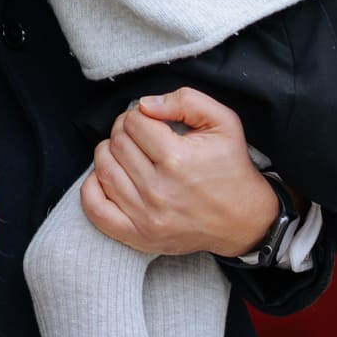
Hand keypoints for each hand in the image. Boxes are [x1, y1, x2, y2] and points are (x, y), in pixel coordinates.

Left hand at [80, 87, 279, 257]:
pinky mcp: (139, 236)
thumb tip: (145, 105)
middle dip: (124, 131)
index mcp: (178, 159)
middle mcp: (159, 190)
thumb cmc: (231, 168)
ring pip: (103, 170)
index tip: (150, 121)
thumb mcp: (224, 122)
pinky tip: (105, 177)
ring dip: (108, 154)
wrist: (245, 220)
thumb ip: (186, 100)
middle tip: (140, 135)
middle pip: (117, 144)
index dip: (138, 115)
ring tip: (127, 153)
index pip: (133, 122)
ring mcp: (147, 216)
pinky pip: (96, 209)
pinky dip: (91, 189)